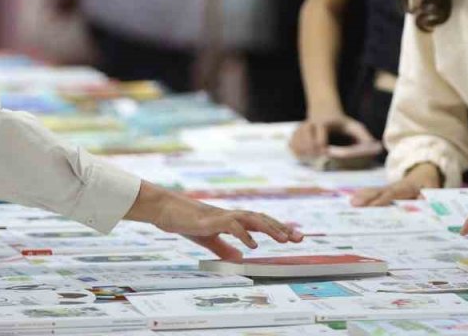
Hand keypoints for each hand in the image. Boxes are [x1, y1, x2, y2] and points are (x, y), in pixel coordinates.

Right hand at [126, 183, 302, 259]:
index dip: (279, 229)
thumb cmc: (187, 222)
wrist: (168, 211)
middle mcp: (232, 215)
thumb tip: (240, 257)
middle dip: (282, 228)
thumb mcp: (209, 240)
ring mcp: (223, 216)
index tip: (295, 237)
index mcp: (233, 220)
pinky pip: (233, 226)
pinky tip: (253, 245)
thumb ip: (225, 248)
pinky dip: (244, 235)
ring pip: (253, 219)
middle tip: (299, 238)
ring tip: (284, 239)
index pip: (261, 223)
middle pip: (263, 219)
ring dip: (270, 229)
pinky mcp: (212, 220)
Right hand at [289, 114, 377, 159]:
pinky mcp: (295, 134)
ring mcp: (300, 129)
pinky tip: (304, 156)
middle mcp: (310, 124)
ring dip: (303, 151)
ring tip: (312, 158)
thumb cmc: (341, 123)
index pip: (320, 129)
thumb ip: (363, 135)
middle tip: (318, 156)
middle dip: (311, 148)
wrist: (323, 110)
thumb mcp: (353, 126)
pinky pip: (291, 144)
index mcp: (325, 122)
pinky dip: (296, 151)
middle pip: (305, 135)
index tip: (324, 151)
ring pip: (297, 140)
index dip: (320, 140)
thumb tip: (374, 147)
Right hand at [350, 162, 438, 206]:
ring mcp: (389, 188)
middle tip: (354, 203)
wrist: (424, 171)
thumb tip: (421, 201)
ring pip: (374, 192)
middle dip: (367, 198)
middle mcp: (395, 187)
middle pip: (379, 192)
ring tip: (351, 202)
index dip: (383, 200)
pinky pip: (374, 194)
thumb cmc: (428, 183)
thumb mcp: (433, 188)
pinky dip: (363, 196)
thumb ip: (428, 196)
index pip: (392, 194)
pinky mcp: (386, 192)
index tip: (372, 206)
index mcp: (406, 187)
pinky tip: (353, 200)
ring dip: (362, 197)